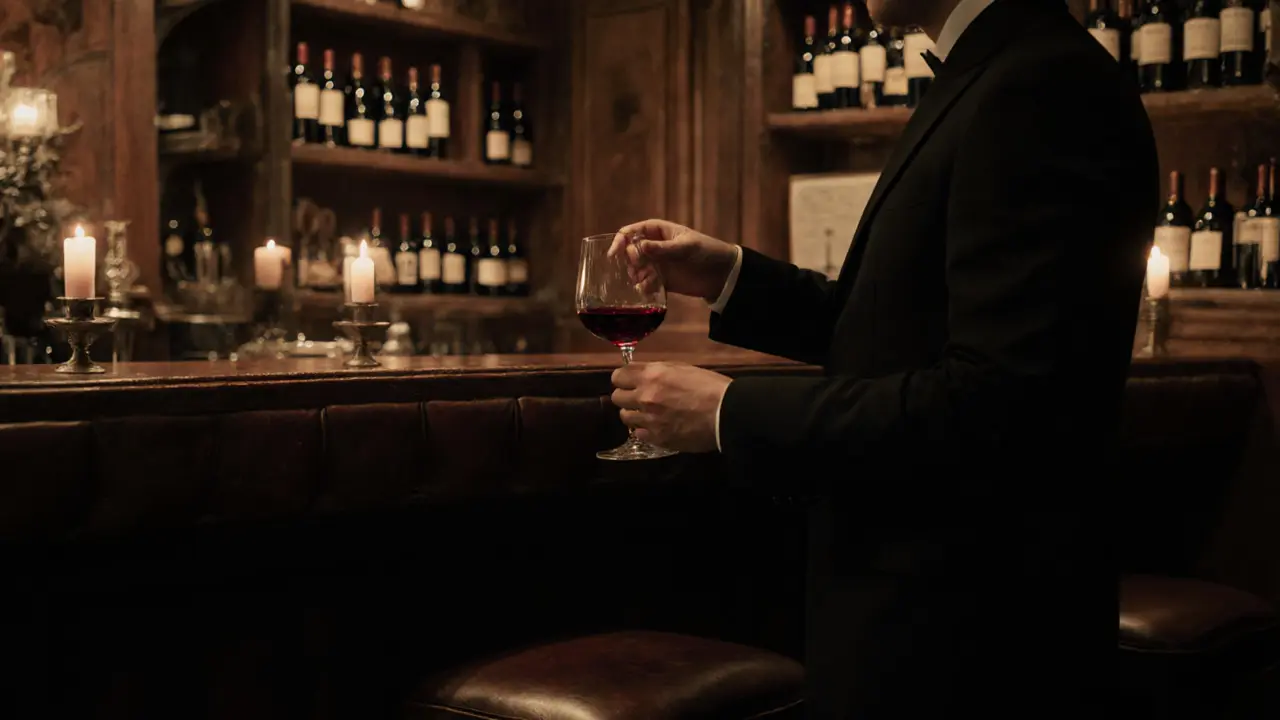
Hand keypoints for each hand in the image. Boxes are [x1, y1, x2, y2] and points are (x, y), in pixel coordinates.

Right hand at [609, 219, 736, 301]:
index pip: (631, 232)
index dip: (620, 241)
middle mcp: (654, 247)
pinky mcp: (661, 280)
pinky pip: (645, 284)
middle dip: (630, 261)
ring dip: (636, 276)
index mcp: (658, 231)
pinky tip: (650, 290)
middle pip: (629, 252)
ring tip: (648, 280)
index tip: (614, 254)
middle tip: (639, 269)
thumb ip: (663, 249)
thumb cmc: (707, 252)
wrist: (722, 274)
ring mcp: (657, 264)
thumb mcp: (686, 248)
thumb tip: (639, 247)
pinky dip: (644, 287)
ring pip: (635, 269)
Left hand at [611, 361, 731, 452]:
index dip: (623, 379)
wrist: (726, 413)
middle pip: (617, 397)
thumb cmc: (710, 387)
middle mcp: (645, 396)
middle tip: (638, 398)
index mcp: (652, 375)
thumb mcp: (682, 368)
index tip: (629, 381)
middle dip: (626, 396)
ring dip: (634, 414)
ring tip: (648, 414)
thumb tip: (642, 374)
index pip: (618, 375)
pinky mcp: (657, 438)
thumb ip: (658, 371)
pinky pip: (638, 434)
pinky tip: (657, 426)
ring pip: (624, 417)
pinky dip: (645, 430)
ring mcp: (649, 420)